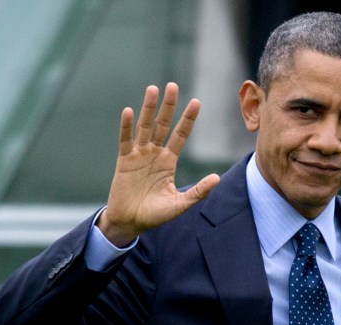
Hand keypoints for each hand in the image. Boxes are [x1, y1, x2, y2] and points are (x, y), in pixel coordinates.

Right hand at [98, 83, 219, 245]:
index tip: (197, 102)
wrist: (131, 223)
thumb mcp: (180, 204)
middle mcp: (154, 154)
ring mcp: (138, 155)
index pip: (180, 135)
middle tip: (173, 85)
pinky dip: (126, 127)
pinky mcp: (123, 161)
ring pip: (145, 127)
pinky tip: (128, 111)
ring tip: (153, 89)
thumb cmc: (155, 214)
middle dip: (168, 106)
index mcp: (168, 161)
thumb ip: (198, 192)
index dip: (188, 119)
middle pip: (162, 125)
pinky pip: (125, 141)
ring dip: (148, 109)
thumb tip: (217, 178)